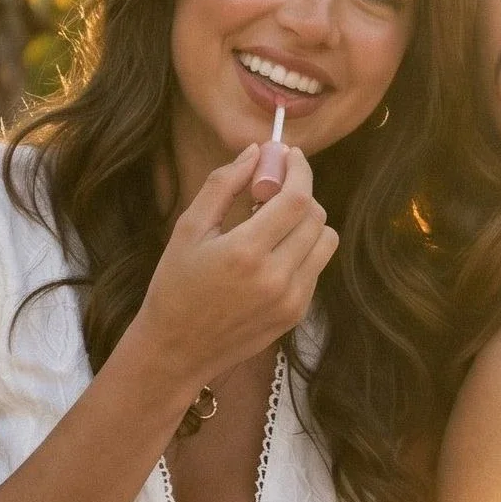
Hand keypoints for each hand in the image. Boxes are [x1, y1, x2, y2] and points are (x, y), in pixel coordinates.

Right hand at [126, 143, 336, 399]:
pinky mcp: (297, 314)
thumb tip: (256, 152)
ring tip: (275, 221)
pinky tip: (273, 252)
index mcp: (246, 252)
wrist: (177, 349)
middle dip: (301, 193)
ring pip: (325, 242)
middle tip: (274, 188)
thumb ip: (223, 184)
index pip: (297, 198)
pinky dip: (303, 250)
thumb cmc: (175, 285)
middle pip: (316, 217)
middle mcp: (276, 278)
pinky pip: (316, 268)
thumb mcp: (188, 228)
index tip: (290, 156)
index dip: (299, 170)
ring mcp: (292, 299)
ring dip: (307, 222)